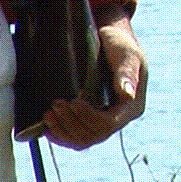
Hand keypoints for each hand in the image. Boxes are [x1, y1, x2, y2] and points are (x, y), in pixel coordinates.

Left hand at [42, 10, 147, 149]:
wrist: (110, 40)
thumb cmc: (119, 43)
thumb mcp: (126, 54)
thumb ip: (127, 73)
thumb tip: (127, 94)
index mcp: (132, 106)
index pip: (108, 124)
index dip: (88, 117)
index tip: (73, 101)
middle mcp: (120, 118)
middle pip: (94, 136)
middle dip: (71, 123)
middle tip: (55, 104)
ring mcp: (105, 121)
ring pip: (83, 141)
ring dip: (63, 131)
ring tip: (48, 114)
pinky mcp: (92, 120)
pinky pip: (76, 138)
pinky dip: (61, 135)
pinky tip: (48, 127)